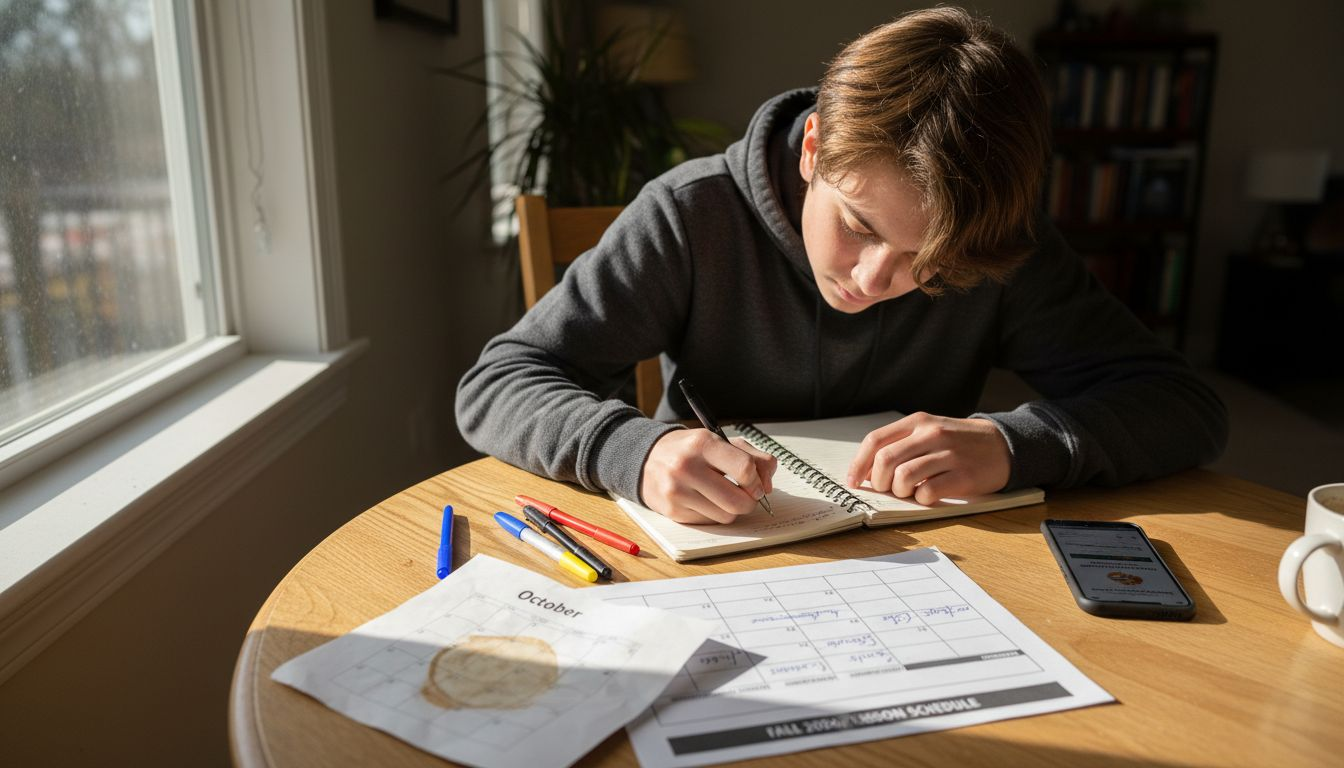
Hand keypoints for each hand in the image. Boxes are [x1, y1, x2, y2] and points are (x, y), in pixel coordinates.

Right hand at [641, 429, 777, 523]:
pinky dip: (713, 514)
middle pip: (738, 500)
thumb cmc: (690, 450)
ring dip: (731, 510)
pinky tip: (704, 501)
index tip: (758, 485)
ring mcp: (677, 491)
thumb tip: (768, 484)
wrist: (646, 458)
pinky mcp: (672, 511)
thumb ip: (752, 457)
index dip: (757, 481)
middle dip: (749, 502)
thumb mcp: (719, 441)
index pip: (744, 468)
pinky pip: (708, 522)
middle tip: (747, 496)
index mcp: (702, 443)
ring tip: (721, 496)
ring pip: (725, 516)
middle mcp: (687, 467)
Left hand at [846, 413, 1010, 503]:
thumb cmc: (958, 442)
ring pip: (903, 477)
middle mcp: (931, 434)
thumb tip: (866, 469)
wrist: (1002, 445)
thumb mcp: (930, 430)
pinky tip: (928, 495)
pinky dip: (921, 499)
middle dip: (878, 481)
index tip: (853, 481)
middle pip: (885, 460)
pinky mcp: (963, 475)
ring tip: (909, 491)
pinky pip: (927, 492)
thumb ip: (901, 443)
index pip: (875, 441)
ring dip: (900, 491)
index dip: (858, 464)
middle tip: (886, 489)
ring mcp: (948, 454)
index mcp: (918, 422)